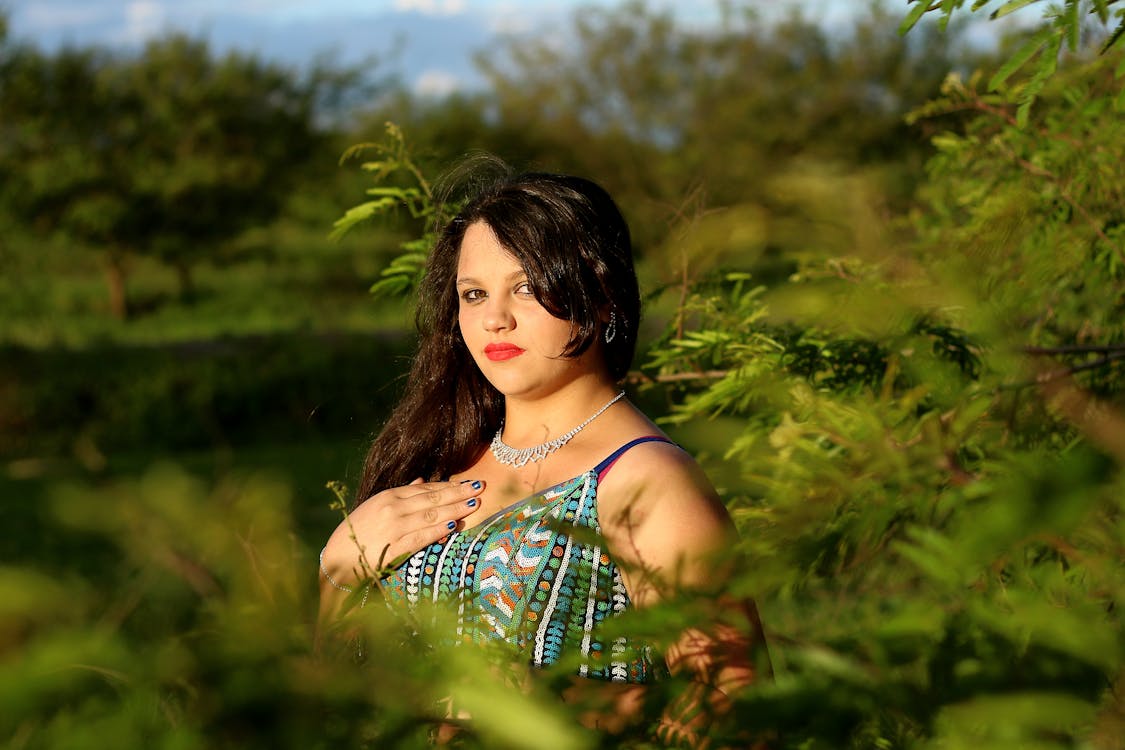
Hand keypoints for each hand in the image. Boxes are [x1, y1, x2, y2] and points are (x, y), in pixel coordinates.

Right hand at [320, 478, 484, 589]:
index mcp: (388, 496)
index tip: (467, 484)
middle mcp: (392, 508)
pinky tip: (453, 526)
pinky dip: (437, 530)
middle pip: (432, 499)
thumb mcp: (376, 507)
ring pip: (431, 515)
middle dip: (458, 493)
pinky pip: (420, 537)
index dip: (449, 486)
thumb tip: (421, 480)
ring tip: (474, 504)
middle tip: (479, 488)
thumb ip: (401, 494)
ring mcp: (394, 528)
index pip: (425, 489)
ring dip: (454, 509)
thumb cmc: (358, 532)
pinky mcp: (394, 548)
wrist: (337, 559)